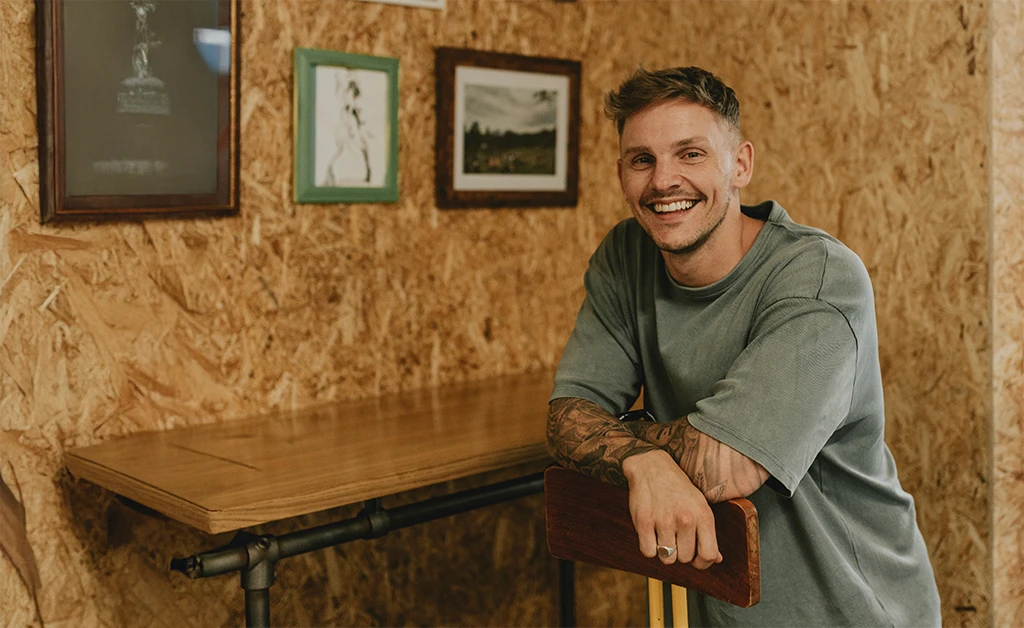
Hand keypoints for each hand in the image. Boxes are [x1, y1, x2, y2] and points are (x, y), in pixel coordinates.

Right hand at [622, 450, 722, 569]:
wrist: (651, 467)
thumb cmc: (678, 489)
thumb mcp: (699, 506)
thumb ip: (708, 534)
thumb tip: (717, 559)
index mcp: (703, 515)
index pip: (709, 555)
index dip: (702, 563)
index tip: (695, 558)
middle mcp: (685, 518)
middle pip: (685, 558)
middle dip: (680, 553)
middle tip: (676, 538)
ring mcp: (664, 520)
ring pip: (667, 558)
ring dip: (664, 551)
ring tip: (663, 535)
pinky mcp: (644, 522)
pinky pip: (648, 552)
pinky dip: (649, 547)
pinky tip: (651, 534)